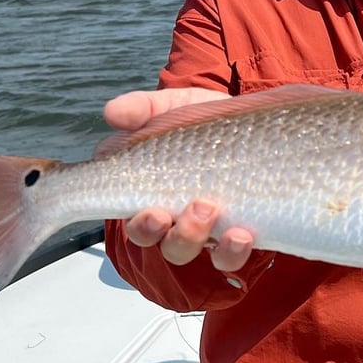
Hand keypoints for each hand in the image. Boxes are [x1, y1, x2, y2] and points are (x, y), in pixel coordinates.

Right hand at [104, 88, 254, 270]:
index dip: (141, 225)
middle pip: (158, 242)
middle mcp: (169, 216)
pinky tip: (242, 235)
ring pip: (186, 250)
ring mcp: (201, 228)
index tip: (156, 214)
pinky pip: (227, 256)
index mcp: (146, 190)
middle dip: (172, 233)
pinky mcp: (232, 233)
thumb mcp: (171, 105)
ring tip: (214, 211)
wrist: (250, 121)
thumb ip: (141, 108)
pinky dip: (232, 251)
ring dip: (196, 239)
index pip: (132, 218)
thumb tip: (111, 113)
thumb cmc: (202, 120)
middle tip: (193, 210)